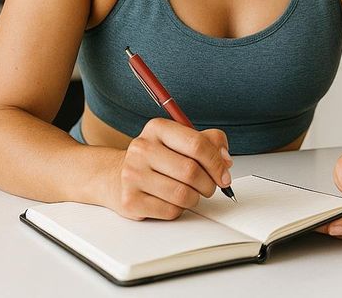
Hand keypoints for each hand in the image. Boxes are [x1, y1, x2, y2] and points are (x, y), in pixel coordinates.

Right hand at [111, 118, 232, 220]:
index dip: (217, 163)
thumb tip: (225, 159)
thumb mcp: (181, 140)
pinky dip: (178, 210)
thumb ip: (209, 142)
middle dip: (209, 184)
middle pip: (191, 171)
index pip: (197, 144)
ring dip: (195, 198)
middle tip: (209, 187)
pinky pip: (170, 211)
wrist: (116, 175)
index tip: (224, 175)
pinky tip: (171, 201)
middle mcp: (142, 148)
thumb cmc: (156, 159)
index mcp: (157, 129)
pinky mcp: (130, 200)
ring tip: (190, 193)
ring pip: (182, 195)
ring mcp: (133, 175)